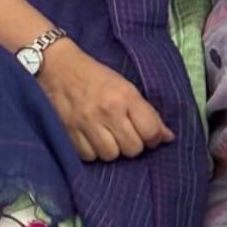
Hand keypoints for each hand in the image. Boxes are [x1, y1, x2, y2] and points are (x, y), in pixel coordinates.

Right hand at [38, 44, 174, 161]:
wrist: (58, 69)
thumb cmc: (96, 76)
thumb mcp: (125, 86)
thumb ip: (146, 112)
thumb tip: (168, 137)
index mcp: (124, 96)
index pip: (150, 131)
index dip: (154, 137)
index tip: (151, 135)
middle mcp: (107, 112)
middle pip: (132, 148)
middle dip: (133, 144)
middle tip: (128, 134)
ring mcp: (86, 124)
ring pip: (111, 156)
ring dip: (113, 149)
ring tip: (108, 136)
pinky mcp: (69, 135)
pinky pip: (89, 158)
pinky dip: (93, 151)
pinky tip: (92, 138)